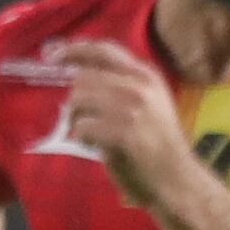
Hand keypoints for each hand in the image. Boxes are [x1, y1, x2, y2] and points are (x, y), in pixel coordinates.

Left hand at [42, 39, 193, 211]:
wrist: (177, 179)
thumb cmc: (158, 144)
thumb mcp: (149, 103)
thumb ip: (121, 85)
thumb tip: (79, 75)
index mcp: (145, 75)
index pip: (103, 51)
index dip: (75, 50)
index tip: (52, 56)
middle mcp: (139, 86)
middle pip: (83, 79)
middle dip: (76, 102)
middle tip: (82, 121)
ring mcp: (131, 108)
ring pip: (78, 100)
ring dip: (76, 120)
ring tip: (91, 136)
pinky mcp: (123, 133)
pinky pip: (83, 127)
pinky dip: (82, 138)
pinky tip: (95, 146)